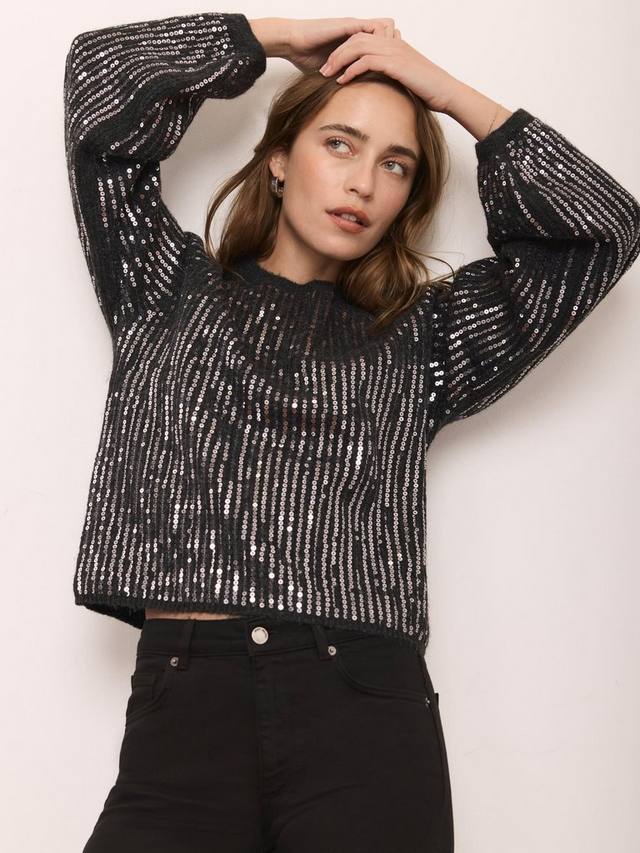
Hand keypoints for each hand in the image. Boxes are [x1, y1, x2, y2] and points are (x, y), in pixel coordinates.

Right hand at [284, 17, 400, 73]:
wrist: (294, 42)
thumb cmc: (306, 56)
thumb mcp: (330, 73)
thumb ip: (340, 80)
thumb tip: (346, 101)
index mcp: (356, 41)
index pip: (383, 41)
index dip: (390, 52)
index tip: (392, 70)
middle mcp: (358, 32)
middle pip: (390, 31)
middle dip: (395, 46)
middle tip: (394, 65)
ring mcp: (354, 27)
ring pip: (385, 26)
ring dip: (388, 42)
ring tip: (387, 61)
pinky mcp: (349, 26)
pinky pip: (372, 28)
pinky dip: (378, 40)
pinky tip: (377, 56)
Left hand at [313, 24, 459, 113]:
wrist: (445, 91)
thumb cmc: (427, 89)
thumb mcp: (405, 79)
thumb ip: (390, 76)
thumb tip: (375, 88)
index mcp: (393, 44)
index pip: (361, 38)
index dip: (344, 50)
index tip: (331, 66)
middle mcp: (392, 43)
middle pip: (355, 39)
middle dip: (336, 54)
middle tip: (323, 70)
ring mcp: (394, 51)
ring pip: (357, 47)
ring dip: (339, 61)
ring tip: (327, 75)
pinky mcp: (395, 63)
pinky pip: (366, 61)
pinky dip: (351, 70)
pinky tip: (342, 81)